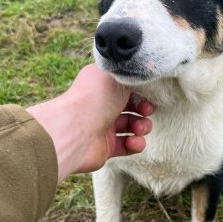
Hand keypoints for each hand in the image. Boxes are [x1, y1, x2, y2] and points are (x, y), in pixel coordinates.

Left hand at [26, 64, 153, 181]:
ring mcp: (103, 127)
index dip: (141, 91)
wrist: (74, 131)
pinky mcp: (106, 147)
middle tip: (145, 111)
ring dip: (142, 127)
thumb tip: (142, 79)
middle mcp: (102, 105)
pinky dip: (135, 144)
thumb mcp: (116, 75)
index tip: (147, 95)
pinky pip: (127, 146)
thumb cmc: (94, 98)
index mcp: (102, 86)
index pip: (127, 87)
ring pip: (132, 127)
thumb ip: (132, 74)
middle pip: (132, 107)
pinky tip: (133, 142)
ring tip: (138, 129)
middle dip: (144, 110)